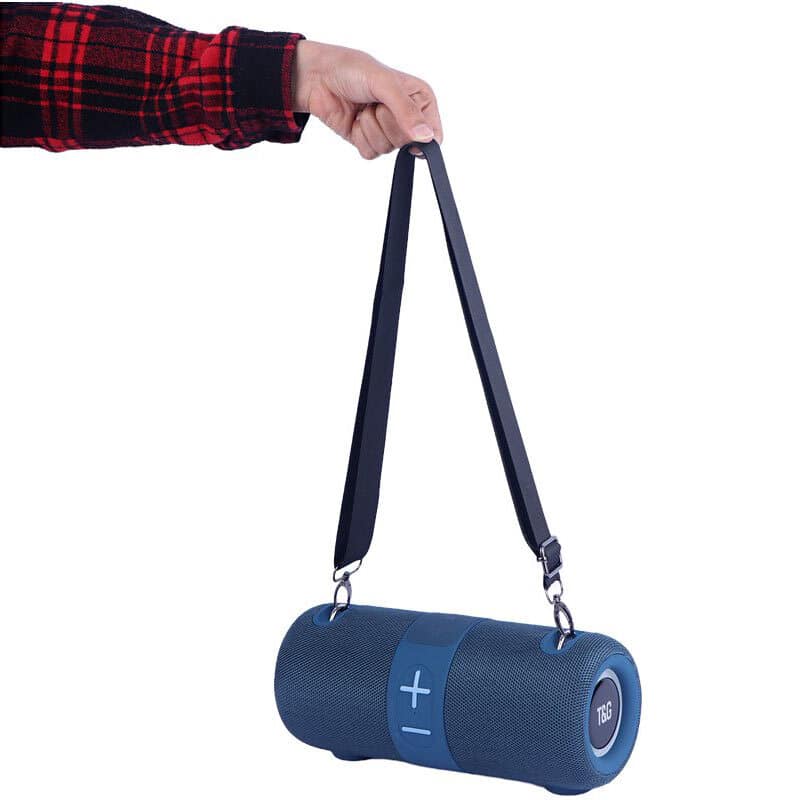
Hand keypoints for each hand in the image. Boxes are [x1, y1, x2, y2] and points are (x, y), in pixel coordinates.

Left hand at [292, 40, 442, 158]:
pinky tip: (355, 120)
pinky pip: (372, 153)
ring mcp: (388, 130)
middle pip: (409, 144)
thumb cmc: (351, 69)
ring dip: (371, 128)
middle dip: (388, 124)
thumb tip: (426, 137)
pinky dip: (360, 138)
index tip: (403, 120)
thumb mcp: (384, 83)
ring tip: (364, 108)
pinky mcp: (369, 140)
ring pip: (388, 149)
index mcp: (420, 99)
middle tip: (376, 104)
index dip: (419, 134)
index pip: (434, 133)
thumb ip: (406, 111)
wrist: (317, 77)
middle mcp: (407, 116)